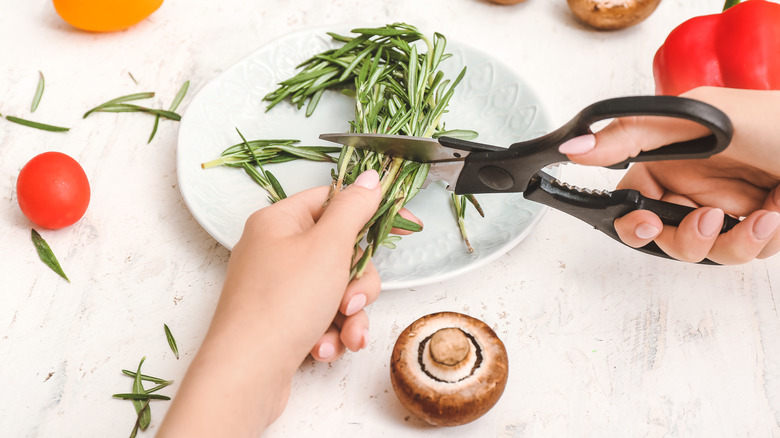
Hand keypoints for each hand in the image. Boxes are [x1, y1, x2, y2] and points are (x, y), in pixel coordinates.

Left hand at [159, 170, 418, 435]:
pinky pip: (322, 317)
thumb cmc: (282, 303)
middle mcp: (275, 251)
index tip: (407, 226)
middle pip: (341, 253)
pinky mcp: (281, 321)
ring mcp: (277, 288)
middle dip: (357, 285)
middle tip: (350, 302)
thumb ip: (354, 209)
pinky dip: (331, 333)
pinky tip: (323, 348)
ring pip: (337, 290)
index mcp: (279, 222)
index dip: (370, 212)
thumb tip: (369, 179)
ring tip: (343, 334)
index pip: (334, 201)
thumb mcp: (328, 247)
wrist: (246, 373)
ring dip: (349, 316)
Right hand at [558, 87, 779, 263]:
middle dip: (684, 239)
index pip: (632, 200)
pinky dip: (760, 239)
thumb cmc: (776, 120)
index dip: (631, 221)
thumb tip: (575, 148)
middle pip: (665, 237)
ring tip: (755, 216)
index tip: (643, 223)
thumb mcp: (695, 120)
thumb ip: (631, 135)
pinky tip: (776, 213)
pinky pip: (744, 253)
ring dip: (730, 242)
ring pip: (706, 252)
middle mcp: (694, 187)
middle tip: (703, 223)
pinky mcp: (759, 226)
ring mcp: (727, 208)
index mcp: (670, 160)